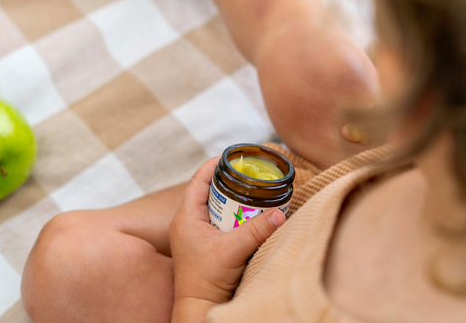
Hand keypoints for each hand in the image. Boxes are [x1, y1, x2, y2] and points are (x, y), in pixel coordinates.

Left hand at [169, 157, 285, 306]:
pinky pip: (214, 219)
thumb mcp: (233, 251)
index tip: (230, 157)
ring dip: (228, 198)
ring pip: (211, 205)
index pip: (198, 180)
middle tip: (245, 175)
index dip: (213, 165)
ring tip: (247, 191)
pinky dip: (229, 213)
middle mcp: (186, 222)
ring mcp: (192, 233)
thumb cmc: (207, 280)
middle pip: (206, 190)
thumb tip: (280, 213)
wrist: (199, 307)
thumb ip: (257, 230)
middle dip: (225, 181)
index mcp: (186, 217)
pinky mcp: (200, 243)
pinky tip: (244, 215)